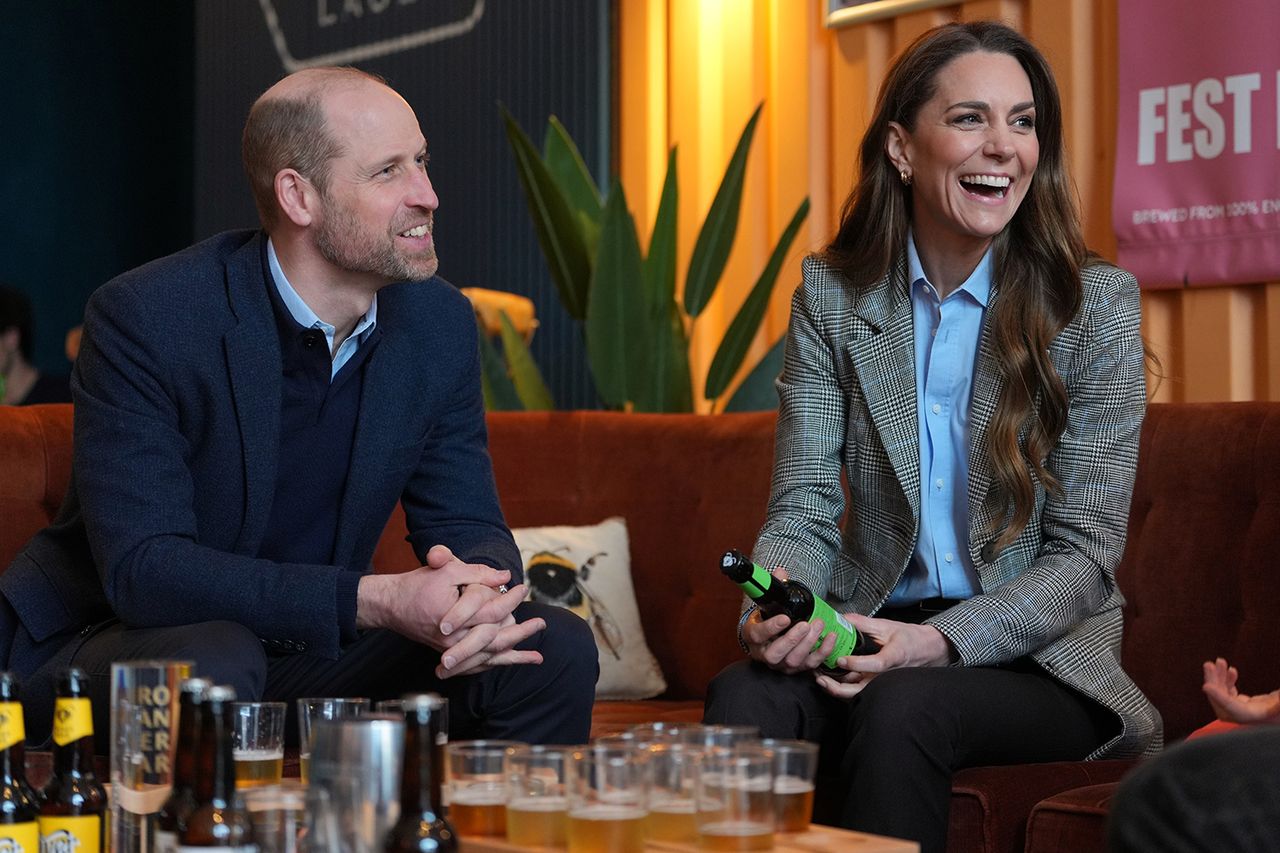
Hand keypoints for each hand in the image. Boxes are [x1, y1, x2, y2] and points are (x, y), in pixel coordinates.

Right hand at [357, 545, 544, 674]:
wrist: (392, 606)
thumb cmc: (418, 585)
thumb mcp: (446, 569)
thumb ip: (476, 572)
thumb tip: (505, 575)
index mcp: (455, 617)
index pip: (491, 610)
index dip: (510, 599)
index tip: (523, 588)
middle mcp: (455, 638)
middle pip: (495, 639)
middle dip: (521, 632)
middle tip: (541, 623)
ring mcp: (452, 650)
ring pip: (489, 656)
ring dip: (514, 655)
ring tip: (537, 656)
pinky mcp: (451, 655)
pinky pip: (478, 665)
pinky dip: (498, 664)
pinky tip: (515, 665)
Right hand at [741, 568, 836, 674]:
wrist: (770, 638)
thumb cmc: (767, 619)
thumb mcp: (767, 603)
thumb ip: (774, 587)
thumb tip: (781, 571)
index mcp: (753, 637)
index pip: (758, 635)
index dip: (771, 628)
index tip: (784, 618)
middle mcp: (765, 654)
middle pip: (776, 654)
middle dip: (793, 639)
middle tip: (806, 624)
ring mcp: (781, 664)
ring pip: (793, 661)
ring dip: (808, 644)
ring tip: (819, 626)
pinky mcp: (797, 668)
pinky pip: (810, 665)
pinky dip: (822, 652)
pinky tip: (830, 637)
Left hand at [814, 612, 953, 699]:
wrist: (926, 651)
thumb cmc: (909, 638)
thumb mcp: (887, 626)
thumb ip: (863, 623)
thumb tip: (842, 618)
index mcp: (894, 657)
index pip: (876, 664)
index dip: (857, 664)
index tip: (841, 659)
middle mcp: (887, 675)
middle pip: (862, 689)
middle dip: (838, 687)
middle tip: (820, 676)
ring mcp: (881, 683)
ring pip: (857, 693)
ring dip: (837, 689)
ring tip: (820, 678)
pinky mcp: (877, 685)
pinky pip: (858, 689)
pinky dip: (843, 686)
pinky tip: (830, 678)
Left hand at [1202, 658, 1279, 724]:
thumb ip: (1279, 703)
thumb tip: (1278, 699)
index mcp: (1260, 717)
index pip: (1235, 711)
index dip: (1220, 699)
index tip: (1206, 686)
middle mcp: (1252, 719)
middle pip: (1224, 705)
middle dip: (1215, 684)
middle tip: (1209, 664)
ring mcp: (1250, 713)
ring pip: (1225, 698)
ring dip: (1218, 680)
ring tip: (1218, 662)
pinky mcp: (1251, 707)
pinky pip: (1231, 696)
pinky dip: (1227, 682)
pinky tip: (1231, 670)